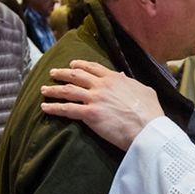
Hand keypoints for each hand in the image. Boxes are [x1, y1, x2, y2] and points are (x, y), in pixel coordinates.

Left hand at [39, 60, 163, 150]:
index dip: (80, 65)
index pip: (93, 68)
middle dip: (62, 73)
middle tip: (53, 73)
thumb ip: (131, 82)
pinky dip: (54, 108)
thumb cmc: (150, 112)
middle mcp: (102, 85)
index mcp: (115, 78)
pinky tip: (45, 107)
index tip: (72, 64)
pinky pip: (67, 109)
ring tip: (43, 90)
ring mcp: (94, 99)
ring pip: (68, 90)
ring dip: (53, 89)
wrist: (148, 129)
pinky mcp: (89, 115)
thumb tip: (123, 75)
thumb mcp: (145, 90)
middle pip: (76, 75)